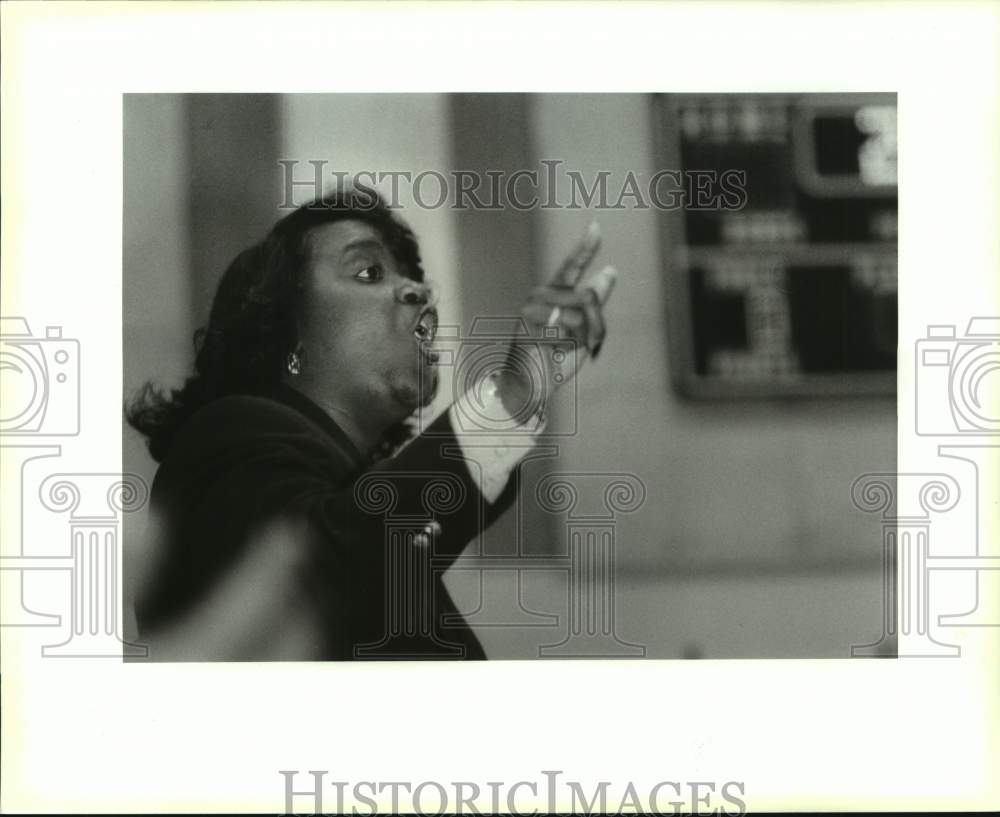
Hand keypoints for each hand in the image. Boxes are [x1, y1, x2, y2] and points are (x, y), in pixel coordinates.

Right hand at [497, 221, 617, 420]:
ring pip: (580, 315)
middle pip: (588, 298)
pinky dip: (568, 346)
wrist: (529, 387)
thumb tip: (610, 271)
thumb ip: (594, 304)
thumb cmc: (553, 360)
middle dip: (598, 325)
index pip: (572, 266)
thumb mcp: (582, 331)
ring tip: (569, 351)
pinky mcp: (528, 324)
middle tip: (591, 346)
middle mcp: (541, 296)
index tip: (597, 225)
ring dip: (585, 338)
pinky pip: (567, 330)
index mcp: (553, 294)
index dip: (586, 247)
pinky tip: (553, 353)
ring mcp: (532, 309)